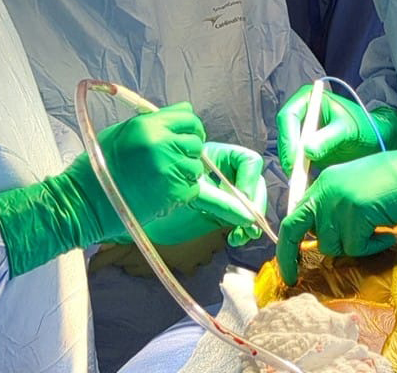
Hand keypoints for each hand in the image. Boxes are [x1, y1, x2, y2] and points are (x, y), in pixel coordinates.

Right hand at [0, 102, 205, 275]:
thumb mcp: (122, 132)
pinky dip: (183, 189)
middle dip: (189, 148)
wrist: (85, 201)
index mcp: (148, 127)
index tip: (188, 133)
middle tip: (177, 156)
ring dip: (185, 170)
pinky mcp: (174, 194)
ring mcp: (170, 170)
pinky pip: (192, 187)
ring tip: (165, 175)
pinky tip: (164, 189)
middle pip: (195, 141)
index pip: (188, 117)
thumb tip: (178, 117)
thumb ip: (152, 124)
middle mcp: (162, 145)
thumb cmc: (98, 167)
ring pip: (196, 166)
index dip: (190, 126)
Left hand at [137, 142, 267, 245]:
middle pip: (255, 183)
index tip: (244, 200)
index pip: (248, 160)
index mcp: (216, 157)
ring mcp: (226, 192)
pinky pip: (243, 217)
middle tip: (250, 226)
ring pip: (253, 202)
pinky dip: (244, 229)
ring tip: (241, 237)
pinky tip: (234, 239)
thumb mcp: (191, 196)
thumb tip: (248, 216)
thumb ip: (219, 203)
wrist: (141, 211)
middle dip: (256, 205)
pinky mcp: (224, 211)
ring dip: (252, 221)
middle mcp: (225, 173)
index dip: (250, 180)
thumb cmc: (160, 193)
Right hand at [276, 85, 396, 173]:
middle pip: (285, 136)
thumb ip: (328, 138)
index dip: (288, 138)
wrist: (376, 139)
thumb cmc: (365, 126)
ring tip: (301, 185)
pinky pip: (298, 162)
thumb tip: (307, 151)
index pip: (288, 117)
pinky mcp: (305, 150)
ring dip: (293, 168)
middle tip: (295, 177)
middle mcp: (302, 115)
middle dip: (289, 157)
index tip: (294, 159)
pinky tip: (307, 186)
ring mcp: (302, 133)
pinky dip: (301, 174)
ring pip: (289, 151)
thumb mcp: (348, 129)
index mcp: (309, 99)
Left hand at [277, 130, 396, 284]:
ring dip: (354, 247)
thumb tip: (323, 235)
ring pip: (331, 244)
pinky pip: (356, 247)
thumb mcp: (358, 189)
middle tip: (291, 277)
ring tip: (377, 233)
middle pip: (294, 228)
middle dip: (289, 256)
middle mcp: (326, 189)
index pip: (294, 214)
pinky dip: (373, 247)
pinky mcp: (356, 212)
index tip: (288, 263)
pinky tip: (387, 234)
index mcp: (325, 182)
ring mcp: (339, 200)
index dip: (288, 241)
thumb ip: (337, 207)